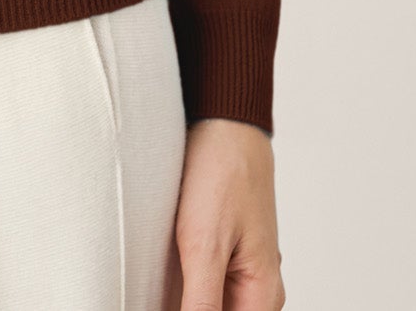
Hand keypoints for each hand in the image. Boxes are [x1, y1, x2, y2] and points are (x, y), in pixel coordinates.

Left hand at [170, 118, 284, 309]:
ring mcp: (244, 272)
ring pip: (213, 305)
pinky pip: (208, 288)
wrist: (224, 122)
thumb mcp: (204, 245)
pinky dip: (183, 290)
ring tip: (154, 281)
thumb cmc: (221, 175)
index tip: (166, 300)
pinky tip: (161, 277)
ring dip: (183, 299)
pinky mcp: (226, 254)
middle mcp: (259, 291)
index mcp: (263, 296)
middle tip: (152, 289)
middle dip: (185, 305)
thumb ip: (201, 303)